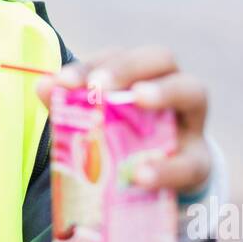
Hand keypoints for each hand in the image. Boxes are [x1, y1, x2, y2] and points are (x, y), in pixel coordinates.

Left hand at [36, 46, 210, 196]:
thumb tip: (42, 85)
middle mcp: (172, 85)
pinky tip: (140, 175)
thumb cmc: (123, 143)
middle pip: (161, 58)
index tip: (63, 82)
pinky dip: (166, 168)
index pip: (120, 56)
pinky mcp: (200, 161)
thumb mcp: (97, 124)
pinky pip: (190, 161)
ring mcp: (192, 121)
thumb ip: (70, 105)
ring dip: (164, 93)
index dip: (92, 65)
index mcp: (141, 74)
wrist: (161, 185)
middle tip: (99, 87)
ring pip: (193, 90)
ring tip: (139, 99)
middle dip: (127, 68)